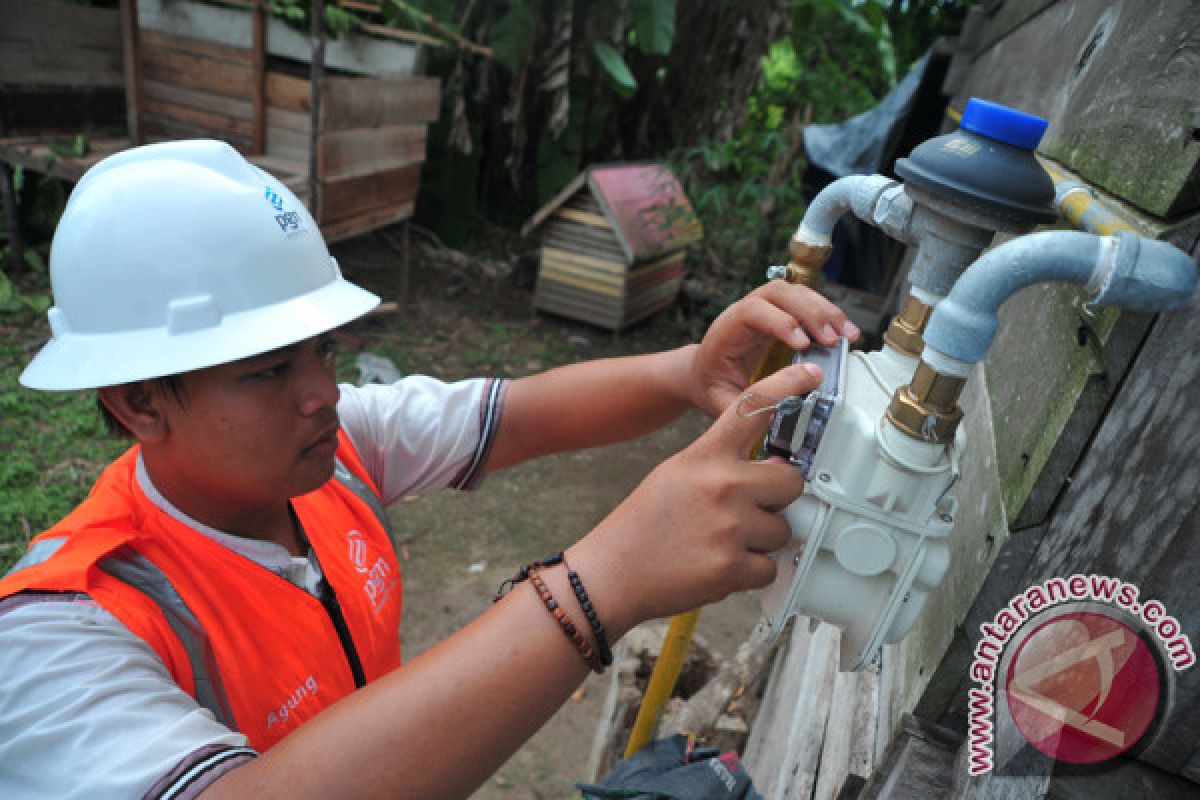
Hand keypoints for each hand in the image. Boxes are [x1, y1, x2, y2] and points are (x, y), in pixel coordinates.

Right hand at [569, 364, 821, 631]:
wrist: (613, 572)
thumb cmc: (646, 524)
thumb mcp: (679, 473)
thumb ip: (726, 464)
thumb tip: (777, 467)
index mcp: (705, 456)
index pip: (753, 407)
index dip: (788, 385)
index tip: (810, 373)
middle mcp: (721, 485)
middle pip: (791, 481)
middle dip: (778, 499)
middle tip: (748, 511)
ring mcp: (729, 527)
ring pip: (783, 529)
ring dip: (761, 541)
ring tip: (722, 543)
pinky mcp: (732, 567)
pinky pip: (770, 568)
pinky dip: (750, 573)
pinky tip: (718, 567)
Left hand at [689, 280, 858, 416]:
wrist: (705, 372)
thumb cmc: (711, 384)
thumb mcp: (720, 400)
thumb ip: (744, 406)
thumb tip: (775, 413)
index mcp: (726, 330)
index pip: (752, 310)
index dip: (779, 322)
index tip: (803, 344)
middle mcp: (745, 311)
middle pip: (779, 293)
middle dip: (810, 312)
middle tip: (833, 339)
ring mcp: (764, 308)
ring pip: (796, 293)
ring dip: (825, 310)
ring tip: (847, 334)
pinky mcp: (780, 312)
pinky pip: (805, 302)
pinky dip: (827, 313)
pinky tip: (843, 331)